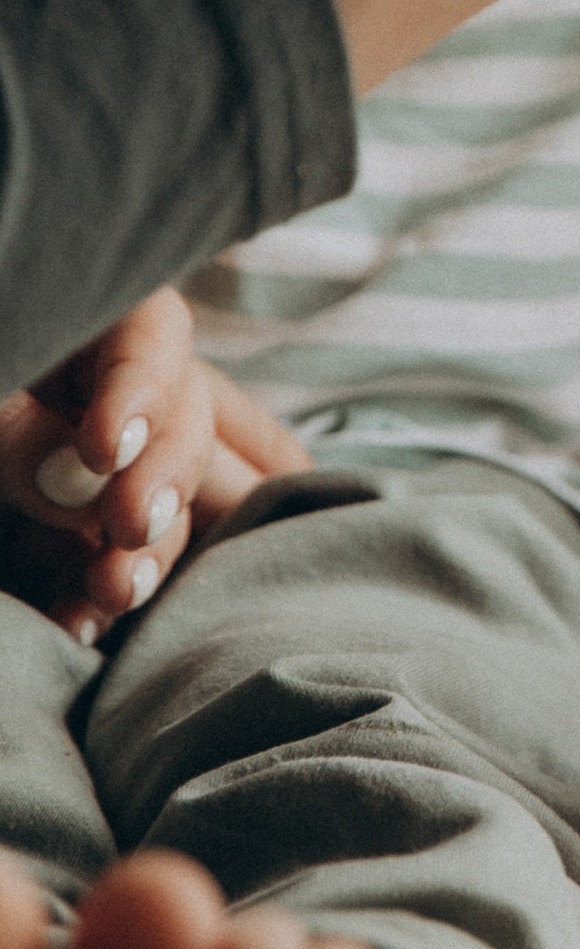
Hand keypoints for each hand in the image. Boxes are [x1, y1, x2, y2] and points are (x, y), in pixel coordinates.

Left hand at [0, 286, 309, 641]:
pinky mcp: (83, 537)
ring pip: (182, 510)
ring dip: (153, 555)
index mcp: (93, 324)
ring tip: (109, 593)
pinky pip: (130, 566)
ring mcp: (112, 466)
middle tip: (129, 530)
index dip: (144, 393)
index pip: (154, 338)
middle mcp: (118, 390)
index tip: (102, 451)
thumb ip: (16, 436)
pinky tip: (80, 625)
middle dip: (169, 487)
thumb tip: (86, 482)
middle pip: (193, 430)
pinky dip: (107, 600)